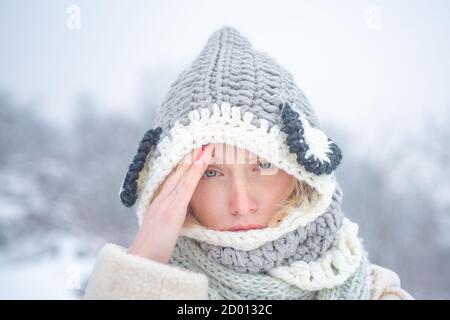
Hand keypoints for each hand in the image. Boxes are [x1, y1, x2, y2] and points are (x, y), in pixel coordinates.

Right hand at [128, 144, 214, 263]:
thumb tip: (179, 218)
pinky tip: (204, 159)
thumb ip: (170, 220)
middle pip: (177, 171)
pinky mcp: (172, 210)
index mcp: (158, 203)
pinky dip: (196, 170)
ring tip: (207, 144)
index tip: (194, 151)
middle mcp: (160, 198)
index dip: (184, 164)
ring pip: (182, 174)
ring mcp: (165, 203)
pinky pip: (187, 185)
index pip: (173, 178)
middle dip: (190, 155)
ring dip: (195, 158)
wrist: (140, 261)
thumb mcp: (162, 230)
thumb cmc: (152, 250)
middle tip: (202, 140)